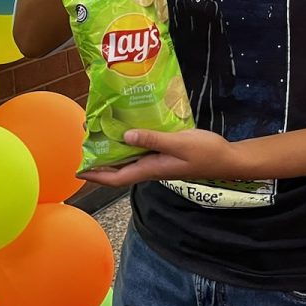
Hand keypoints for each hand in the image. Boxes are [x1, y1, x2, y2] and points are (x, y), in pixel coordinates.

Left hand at [89, 128, 241, 187]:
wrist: (227, 159)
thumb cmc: (205, 153)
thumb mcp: (179, 143)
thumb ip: (152, 139)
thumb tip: (125, 136)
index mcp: (151, 168)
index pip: (117, 177)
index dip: (96, 176)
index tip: (78, 171)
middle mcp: (150, 167)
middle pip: (119, 168)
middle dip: (99, 160)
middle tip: (84, 143)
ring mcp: (158, 161)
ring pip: (129, 158)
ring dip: (113, 149)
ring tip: (99, 133)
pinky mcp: (165, 153)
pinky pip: (141, 149)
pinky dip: (130, 141)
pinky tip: (127, 128)